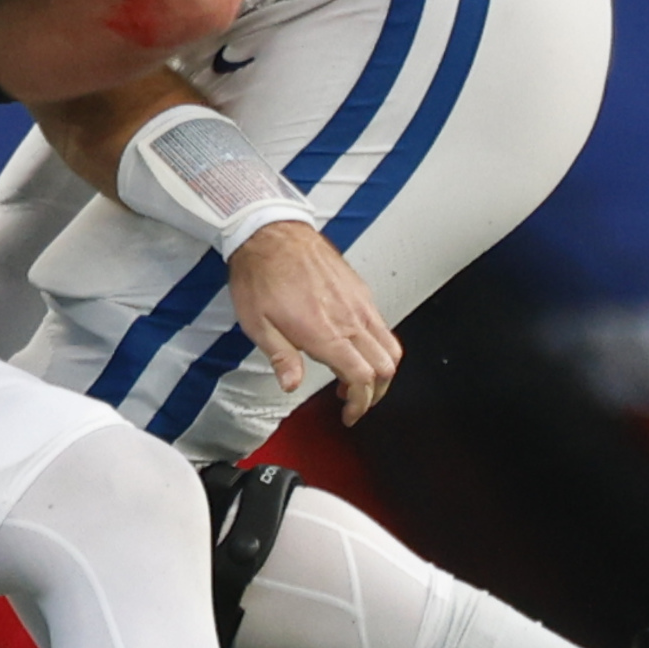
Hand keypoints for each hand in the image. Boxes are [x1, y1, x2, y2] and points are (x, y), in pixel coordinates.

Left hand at [227, 220, 402, 424]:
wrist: (270, 233)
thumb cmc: (260, 275)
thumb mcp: (256, 323)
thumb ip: (281, 357)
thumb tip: (292, 385)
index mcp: (324, 332)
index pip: (361, 378)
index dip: (360, 404)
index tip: (349, 414)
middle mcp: (349, 318)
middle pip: (385, 367)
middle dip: (376, 393)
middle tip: (355, 401)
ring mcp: (359, 303)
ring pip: (392, 346)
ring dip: (383, 370)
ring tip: (361, 380)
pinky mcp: (361, 290)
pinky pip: (383, 324)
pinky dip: (380, 345)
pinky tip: (357, 347)